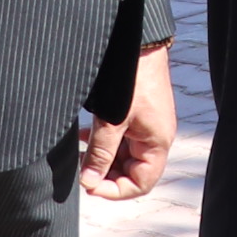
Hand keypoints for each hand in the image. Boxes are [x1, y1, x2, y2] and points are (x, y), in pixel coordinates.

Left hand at [82, 42, 178, 198]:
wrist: (140, 45)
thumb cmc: (131, 81)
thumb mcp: (112, 122)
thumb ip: (100, 154)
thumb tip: (89, 182)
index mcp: (157, 144)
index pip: (140, 183)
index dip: (115, 190)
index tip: (90, 186)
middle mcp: (154, 140)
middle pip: (131, 172)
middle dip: (105, 175)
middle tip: (80, 171)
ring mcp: (145, 128)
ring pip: (123, 157)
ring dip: (102, 159)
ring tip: (79, 155)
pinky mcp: (136, 117)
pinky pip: (120, 140)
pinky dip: (103, 144)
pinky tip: (85, 137)